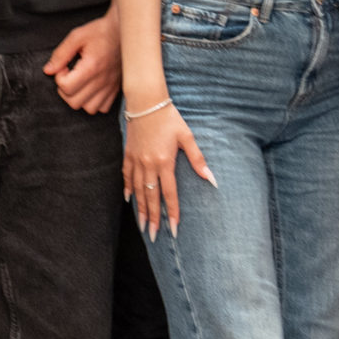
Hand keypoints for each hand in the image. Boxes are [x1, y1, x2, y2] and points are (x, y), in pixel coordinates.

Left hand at [45, 16, 122, 114]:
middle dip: (66, 89)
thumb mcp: (76, 36)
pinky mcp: (116, 89)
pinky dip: (94, 102)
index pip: (66, 87)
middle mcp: (102, 80)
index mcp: (91, 66)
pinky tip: (91, 88)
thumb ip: (60, 54)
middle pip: (74, 102)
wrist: (124, 31)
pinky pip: (103, 108)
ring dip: (79, 98)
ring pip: (89, 108)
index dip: (59, 77)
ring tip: (79, 83)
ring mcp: (110, 87)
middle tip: (69, 75)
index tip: (63, 67)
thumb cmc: (101, 32)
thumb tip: (48, 70)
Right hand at [123, 103, 213, 236]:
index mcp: (165, 162)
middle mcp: (149, 165)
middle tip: (153, 236)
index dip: (172, 212)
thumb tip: (212, 179)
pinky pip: (126, 176)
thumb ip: (198, 160)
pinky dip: (128, 189)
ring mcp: (136, 160)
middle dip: (153, 218)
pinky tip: (129, 200)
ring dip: (140, 209)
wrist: (146, 102)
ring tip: (142, 225)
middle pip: (151, 197)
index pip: (169, 194)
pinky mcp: (129, 154)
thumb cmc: (169, 118)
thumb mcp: (187, 137)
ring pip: (137, 190)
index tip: (173, 228)